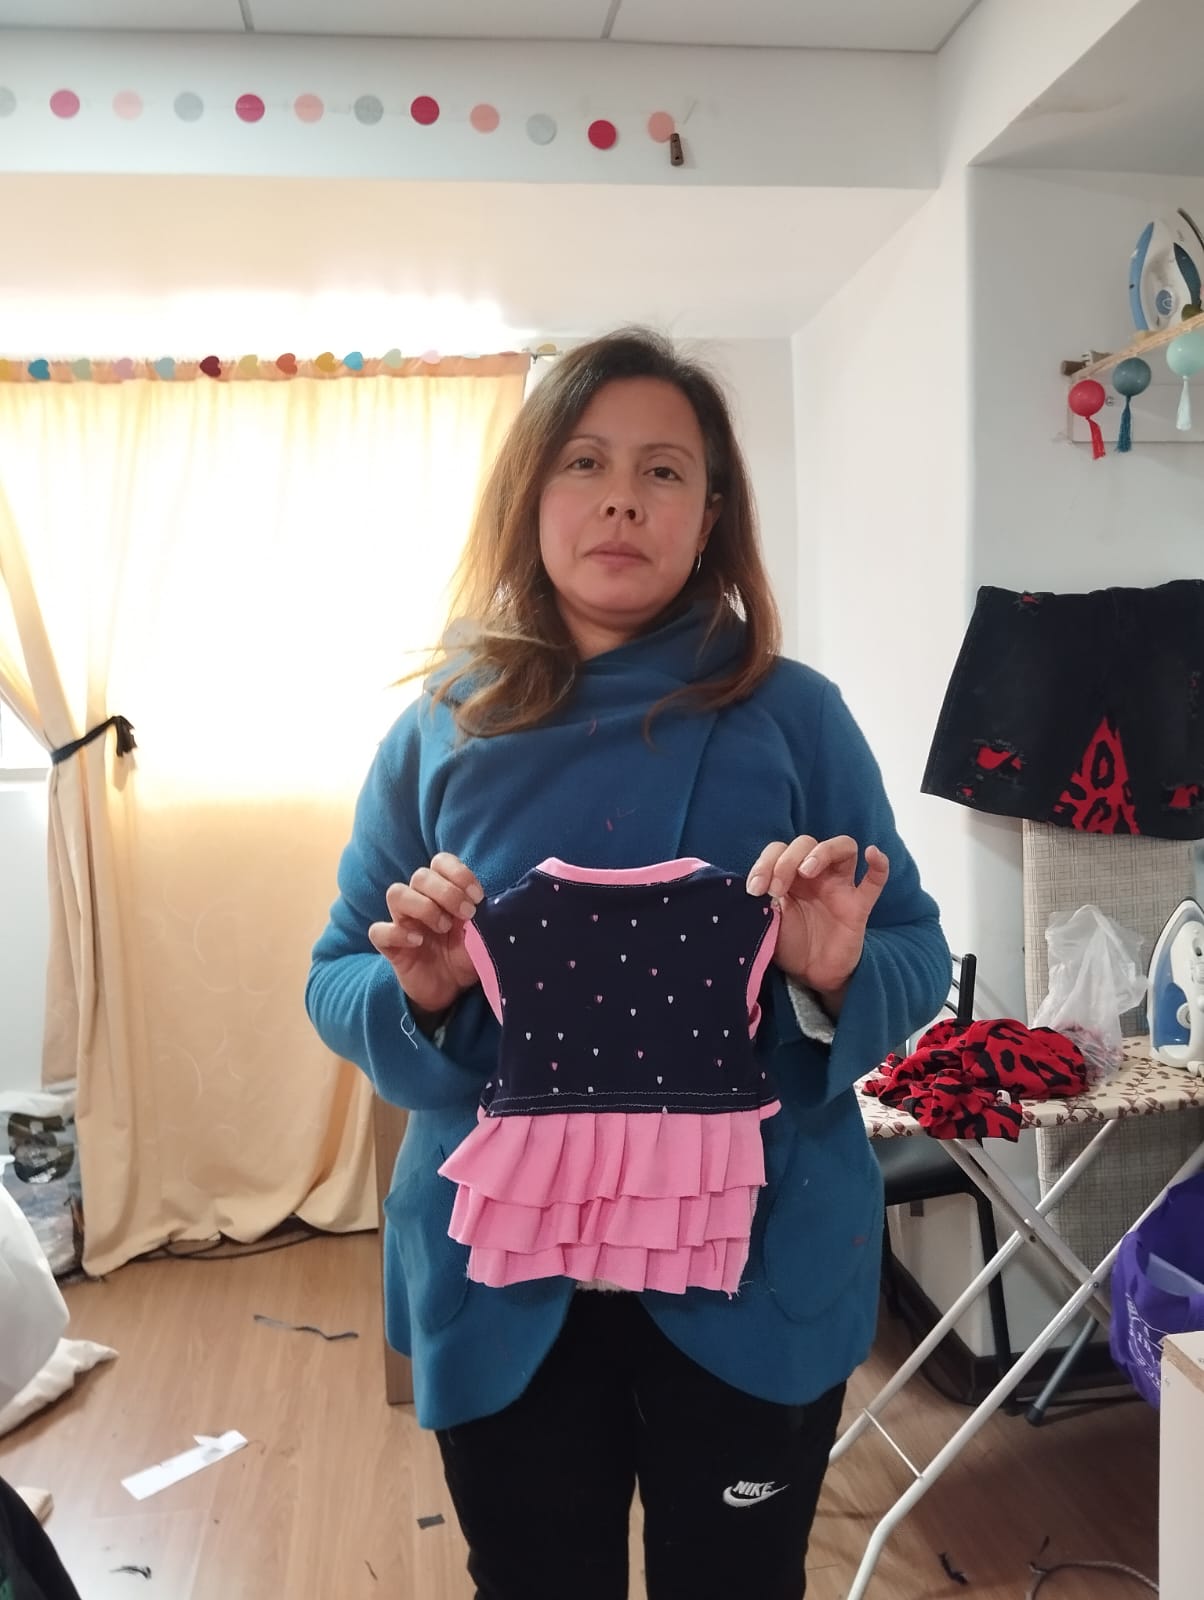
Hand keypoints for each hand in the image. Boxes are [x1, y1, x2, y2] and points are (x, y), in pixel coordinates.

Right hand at [369, 852, 482, 1020]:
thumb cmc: (465, 955)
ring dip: (423, 906)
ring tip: (443, 928)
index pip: (441, 862)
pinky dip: (397, 933)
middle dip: (446, 892)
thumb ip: (485, 918)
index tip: (478, 897)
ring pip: (396, 894)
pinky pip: (378, 931)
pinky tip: (418, 942)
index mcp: (443, 891)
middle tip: (466, 914)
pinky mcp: (390, 946)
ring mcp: (402, 921)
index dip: (459, 873)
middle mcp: (420, 900)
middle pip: (420, 875)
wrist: (451, 989)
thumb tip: (493, 907)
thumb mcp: (482, 936)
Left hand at [747, 836, 889, 1004]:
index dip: (765, 863)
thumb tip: (755, 889)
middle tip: (775, 888)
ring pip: (843, 848)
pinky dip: (879, 865)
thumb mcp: (768, 920)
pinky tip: (872, 853)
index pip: (779, 849)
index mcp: (789, 874)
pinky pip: (876, 881)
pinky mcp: (858, 906)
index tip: (755, 889)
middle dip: (787, 860)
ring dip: (823, 851)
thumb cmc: (789, 943)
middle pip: (806, 843)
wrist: (810, 974)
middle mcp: (815, 874)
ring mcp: (840, 887)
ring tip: (807, 869)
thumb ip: (763, 902)